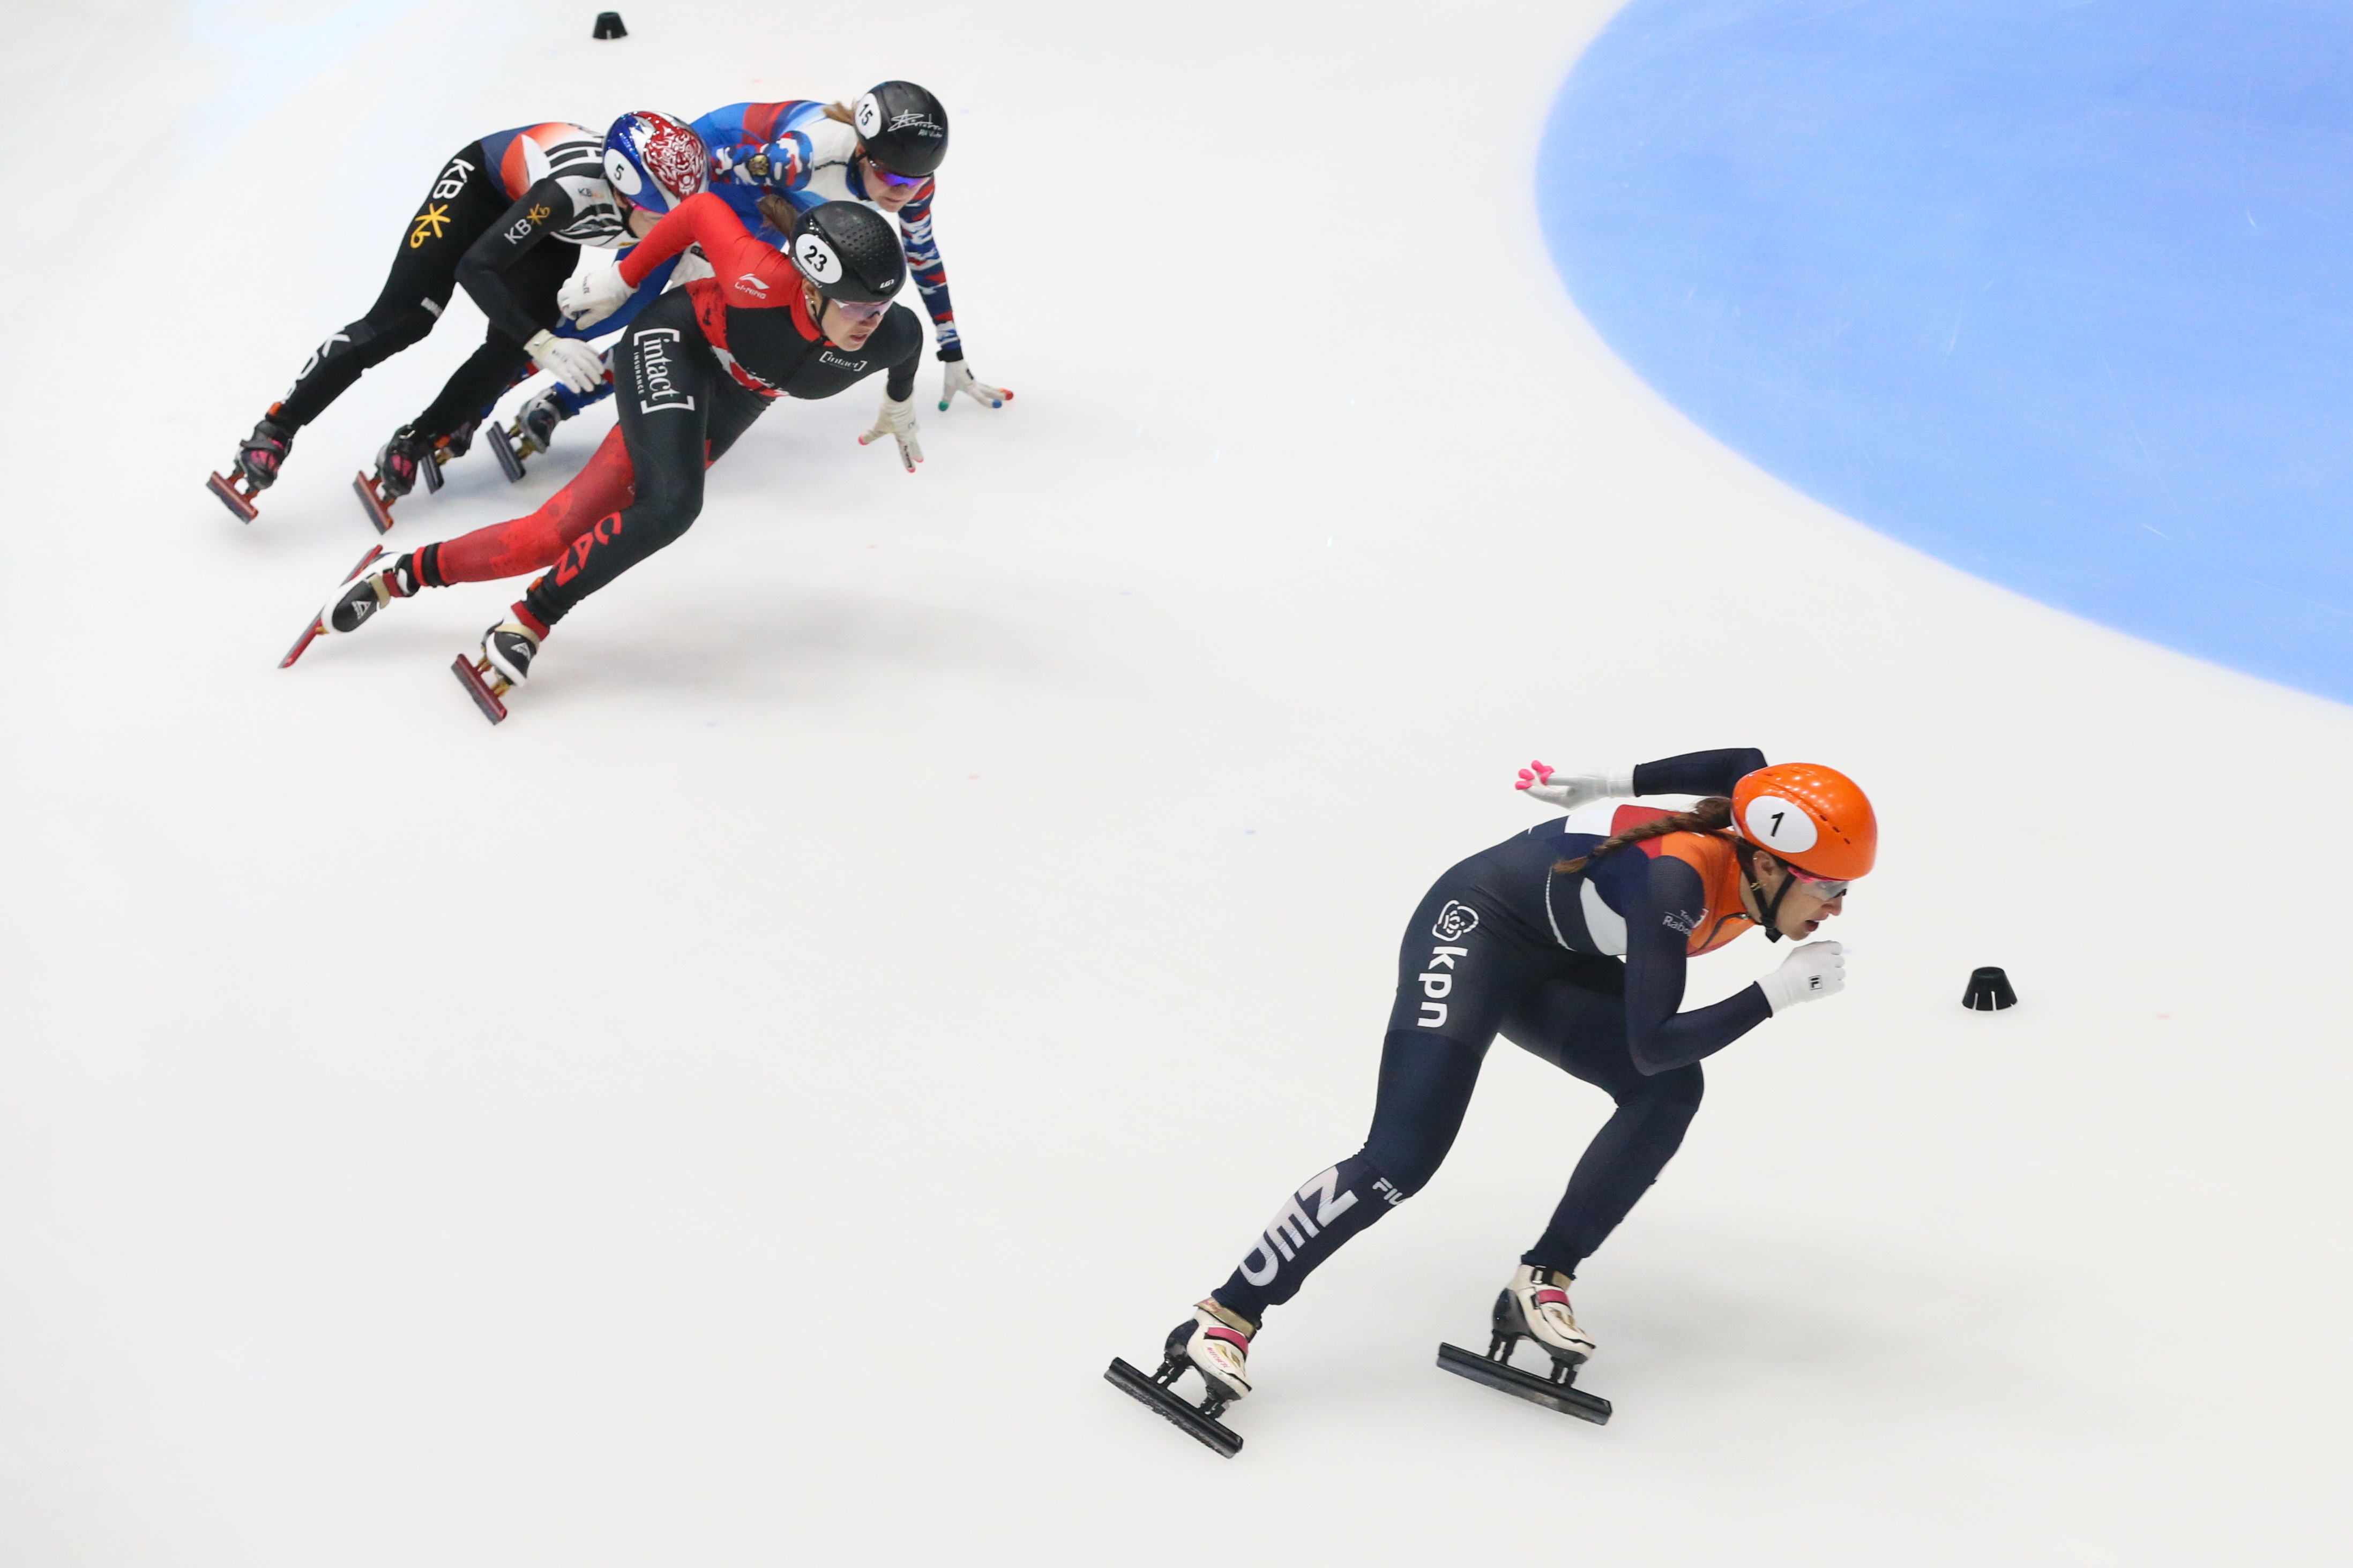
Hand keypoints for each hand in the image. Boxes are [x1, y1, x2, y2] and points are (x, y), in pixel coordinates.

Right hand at [523, 330, 607, 394]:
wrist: (543, 345)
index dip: (598, 365)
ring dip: (586, 383)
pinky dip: (572, 385)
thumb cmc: (560, 345)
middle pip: (587, 367)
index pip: (592, 358)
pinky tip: (577, 390)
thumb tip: (597, 354)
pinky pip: (567, 378)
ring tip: (590, 388)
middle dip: (594, 376)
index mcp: (578, 348)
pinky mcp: (558, 369)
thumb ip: (586, 347)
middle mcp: (573, 355)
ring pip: (578, 374)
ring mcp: (565, 362)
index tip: (601, 372)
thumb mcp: (574, 342)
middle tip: (597, 381)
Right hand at [558, 267, 631, 328]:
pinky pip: (572, 279)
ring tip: (573, 298)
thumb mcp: (600, 314)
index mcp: (575, 301)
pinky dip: (572, 285)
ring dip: (566, 293)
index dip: (568, 314)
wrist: (617, 281)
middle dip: (562, 303)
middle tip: (570, 308)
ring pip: (565, 286)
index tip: (575, 317)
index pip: (565, 309)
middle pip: (561, 296)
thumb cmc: (609, 299)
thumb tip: (578, 326)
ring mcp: (576, 280)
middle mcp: (572, 289)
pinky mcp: (582, 273)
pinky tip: (580, 289)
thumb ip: (587, 321)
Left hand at [859, 394, 923, 472]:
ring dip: (913, 435)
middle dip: (916, 451)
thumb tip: (862, 441)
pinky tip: (906, 420)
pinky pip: (909, 420)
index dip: (908, 461)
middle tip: (920, 459)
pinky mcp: (908, 411)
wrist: (899, 395)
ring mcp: (911, 420)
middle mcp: (910, 429)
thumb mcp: (879, 426)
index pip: (905, 451)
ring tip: (914, 435)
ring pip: (913, 430)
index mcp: (904, 436)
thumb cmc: (892, 413)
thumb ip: (872, 434)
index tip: (912, 470)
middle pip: (914, 443)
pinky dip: (909, 422)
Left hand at [939, 360, 1011, 411]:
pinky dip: (989, 388)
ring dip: (995, 391)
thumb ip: (946, 398)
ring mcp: (974, 380)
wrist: (954, 358)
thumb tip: (942, 408)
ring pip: (987, 387)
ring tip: (1003, 393)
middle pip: (989, 391)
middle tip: (1008, 397)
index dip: (989, 402)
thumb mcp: (948, 387)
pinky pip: (983, 385)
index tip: (998, 405)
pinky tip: (989, 389)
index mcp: (970, 388)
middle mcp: (974, 385)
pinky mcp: (971, 377)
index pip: (981, 397)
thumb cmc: (952, 372)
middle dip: (998, 395)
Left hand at [1514, 760, 1634, 810]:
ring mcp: (1568, 793)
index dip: (1530, 789)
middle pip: (1543, 791)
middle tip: (1521, 772)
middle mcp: (1565, 799)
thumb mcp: (1575, 779)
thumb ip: (1558, 778)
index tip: (1519, 783)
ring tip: (1530, 765)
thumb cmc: (1596, 781)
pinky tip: (1543, 767)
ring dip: (1540, 776)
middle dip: (1532, 781)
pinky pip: (1556, 781)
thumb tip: (1543, 778)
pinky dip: (1549, 774)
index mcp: (1564, 801)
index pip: (1543, 795)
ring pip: (1549, 785)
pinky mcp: (1572, 787)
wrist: (1612, 780)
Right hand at [1756, 941, 1844, 1013]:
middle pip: (1840, 960)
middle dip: (1832, 965)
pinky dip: (1834, 987)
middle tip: (1820, 971)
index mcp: (1822, 948)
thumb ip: (1817, 945)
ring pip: (1841, 973)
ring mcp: (1833, 973)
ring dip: (1833, 976)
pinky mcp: (1834, 986)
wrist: (1787, 985)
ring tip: (1820, 980)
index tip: (1825, 959)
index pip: (1838, 947)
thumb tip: (1830, 942)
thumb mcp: (1801, 950)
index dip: (1832, 953)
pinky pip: (1841, 985)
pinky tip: (1823, 986)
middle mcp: (1829, 959)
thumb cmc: (1791, 967)